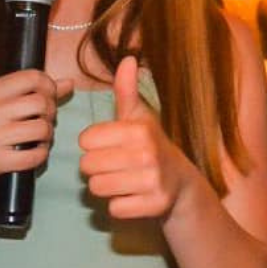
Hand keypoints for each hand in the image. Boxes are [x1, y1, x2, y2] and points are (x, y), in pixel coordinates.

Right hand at [0, 70, 74, 206]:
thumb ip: (32, 92)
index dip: (48, 86)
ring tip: (38, 138)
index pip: (31, 78)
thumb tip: (67, 83)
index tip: (47, 96)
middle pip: (40, 103)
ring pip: (41, 128)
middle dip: (50, 113)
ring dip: (47, 135)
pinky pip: (34, 156)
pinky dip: (41, 155)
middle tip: (44, 120)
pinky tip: (33, 152)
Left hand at [77, 57, 196, 219]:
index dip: (92, 145)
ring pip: (97, 188)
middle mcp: (147, 154)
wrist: (182, 184)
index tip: (109, 146)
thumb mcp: (139, 117)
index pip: (85, 140)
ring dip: (105, 187)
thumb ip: (126, 90)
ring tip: (121, 180)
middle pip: (87, 166)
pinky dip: (119, 205)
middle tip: (114, 166)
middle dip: (95, 168)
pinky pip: (113, 209)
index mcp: (139, 130)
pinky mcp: (154, 206)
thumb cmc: (150, 146)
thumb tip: (128, 58)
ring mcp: (152, 182)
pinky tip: (132, 196)